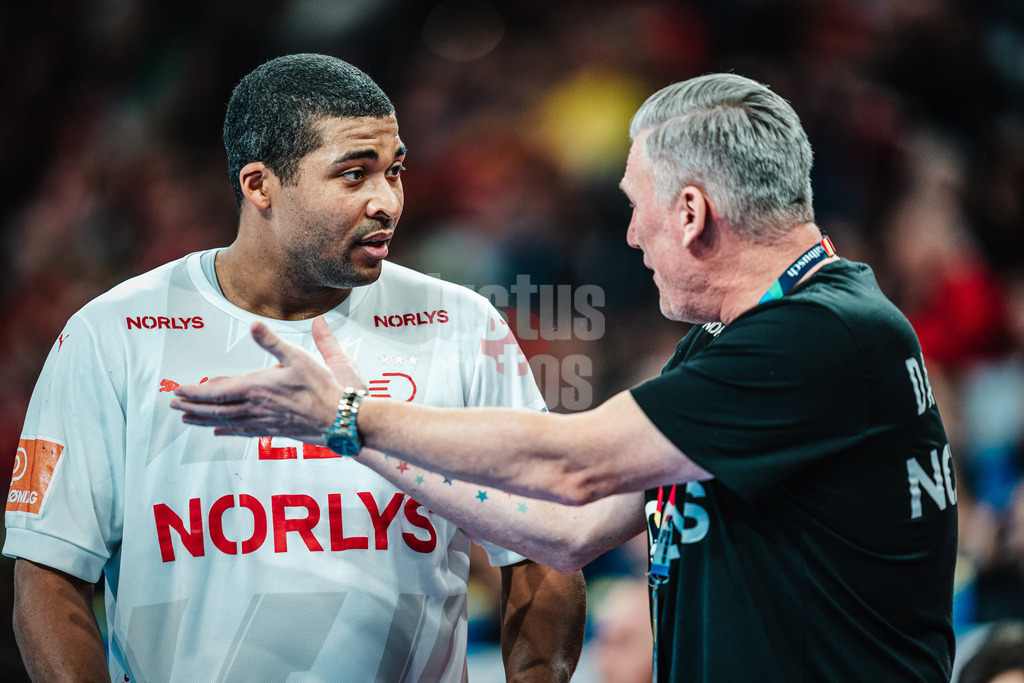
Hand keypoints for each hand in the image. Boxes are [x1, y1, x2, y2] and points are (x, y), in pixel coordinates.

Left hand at [170, 317, 363, 441]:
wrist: (340, 418)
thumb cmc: (322, 387)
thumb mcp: (298, 357)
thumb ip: (272, 342)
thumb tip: (253, 324)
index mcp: (258, 387)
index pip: (217, 391)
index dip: (195, 391)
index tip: (179, 390)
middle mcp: (256, 407)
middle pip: (216, 409)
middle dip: (192, 406)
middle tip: (174, 404)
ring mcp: (264, 421)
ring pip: (225, 421)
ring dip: (203, 419)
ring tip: (186, 418)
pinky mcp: (273, 429)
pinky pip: (243, 431)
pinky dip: (227, 430)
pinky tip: (218, 431)